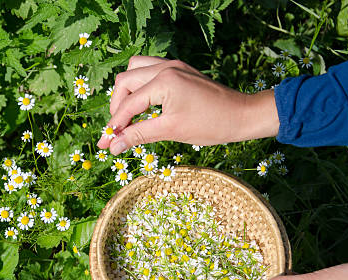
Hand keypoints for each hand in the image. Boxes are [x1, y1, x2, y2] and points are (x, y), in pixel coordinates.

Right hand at [97, 56, 279, 154]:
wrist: (243, 115)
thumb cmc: (211, 125)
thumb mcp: (171, 131)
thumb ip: (138, 135)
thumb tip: (113, 146)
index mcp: (164, 81)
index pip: (129, 104)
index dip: (114, 126)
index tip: (104, 144)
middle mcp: (166, 67)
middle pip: (125, 81)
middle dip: (117, 107)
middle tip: (117, 130)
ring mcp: (173, 65)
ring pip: (134, 69)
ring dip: (126, 92)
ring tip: (127, 114)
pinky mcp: (179, 69)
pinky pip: (149, 69)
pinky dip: (140, 85)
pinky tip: (143, 103)